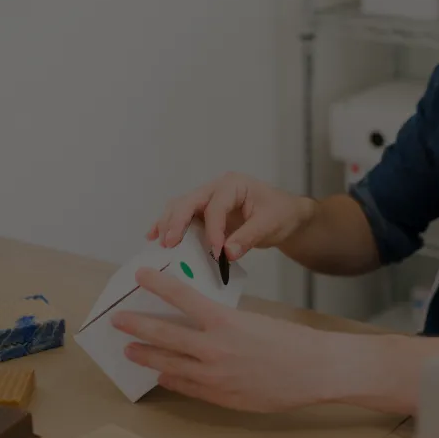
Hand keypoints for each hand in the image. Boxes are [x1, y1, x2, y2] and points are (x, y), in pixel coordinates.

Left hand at [111, 267, 337, 412]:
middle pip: (163, 334)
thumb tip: (201, 320)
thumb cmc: (292, 342)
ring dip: (146, 355)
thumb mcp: (254, 320)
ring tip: (130, 350)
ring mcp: (214, 376)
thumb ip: (223, 322)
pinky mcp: (219, 396)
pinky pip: (186, 386)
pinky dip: (171, 378)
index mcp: (225, 321)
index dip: (158, 285)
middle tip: (119, 319)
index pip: (181, 297)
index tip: (140, 275)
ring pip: (168, 363)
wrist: (314, 371)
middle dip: (137, 325)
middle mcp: (214, 348)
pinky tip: (161, 376)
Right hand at [148, 172, 315, 259]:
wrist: (285, 214)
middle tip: (169, 244)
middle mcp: (216, 188)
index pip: (216, 206)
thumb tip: (227, 253)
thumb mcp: (269, 224)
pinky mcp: (203, 213)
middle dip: (177, 222)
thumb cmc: (280, 213)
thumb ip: (248, 237)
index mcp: (233, 184)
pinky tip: (153, 236)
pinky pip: (182, 216)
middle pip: (189, 201)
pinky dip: (167, 225)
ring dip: (168, 224)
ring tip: (161, 244)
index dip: (213, 230)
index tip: (215, 252)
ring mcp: (207, 199)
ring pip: (180, 207)